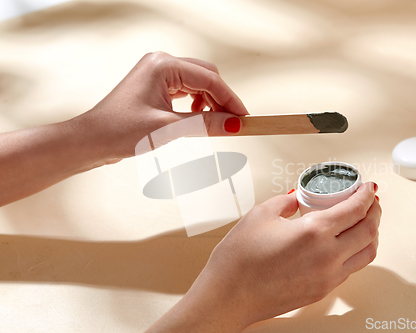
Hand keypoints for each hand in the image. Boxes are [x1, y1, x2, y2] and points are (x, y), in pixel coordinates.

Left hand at [0, 52, 247, 206]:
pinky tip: (197, 119)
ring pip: (198, 83)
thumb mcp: (168, 129)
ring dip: (210, 103)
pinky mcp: (155, 85)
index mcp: (163, 65)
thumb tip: (235, 125)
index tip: (245, 118)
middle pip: (206, 77)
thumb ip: (205, 125)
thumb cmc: (121, 131)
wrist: (91, 140)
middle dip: (222, 100)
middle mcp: (161, 62)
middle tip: (234, 123)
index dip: (231, 99)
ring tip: (215, 124)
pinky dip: (197, 105)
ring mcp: (158, 72)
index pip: (209, 79)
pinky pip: (186, 90)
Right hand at [148, 182, 380, 331]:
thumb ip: (285, 203)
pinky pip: (351, 269)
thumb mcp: (260, 215)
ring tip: (365, 222)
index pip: (355, 209)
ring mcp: (328, 277)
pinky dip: (357, 252)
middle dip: (375, 212)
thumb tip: (296, 201)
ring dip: (371, 234)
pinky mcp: (322, 291)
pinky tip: (346, 245)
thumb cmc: (239, 260)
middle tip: (371, 201)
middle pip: (368, 231)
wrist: (229, 296)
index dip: (366, 195)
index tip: (367, 188)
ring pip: (366, 254)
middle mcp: (328, 256)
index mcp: (314, 232)